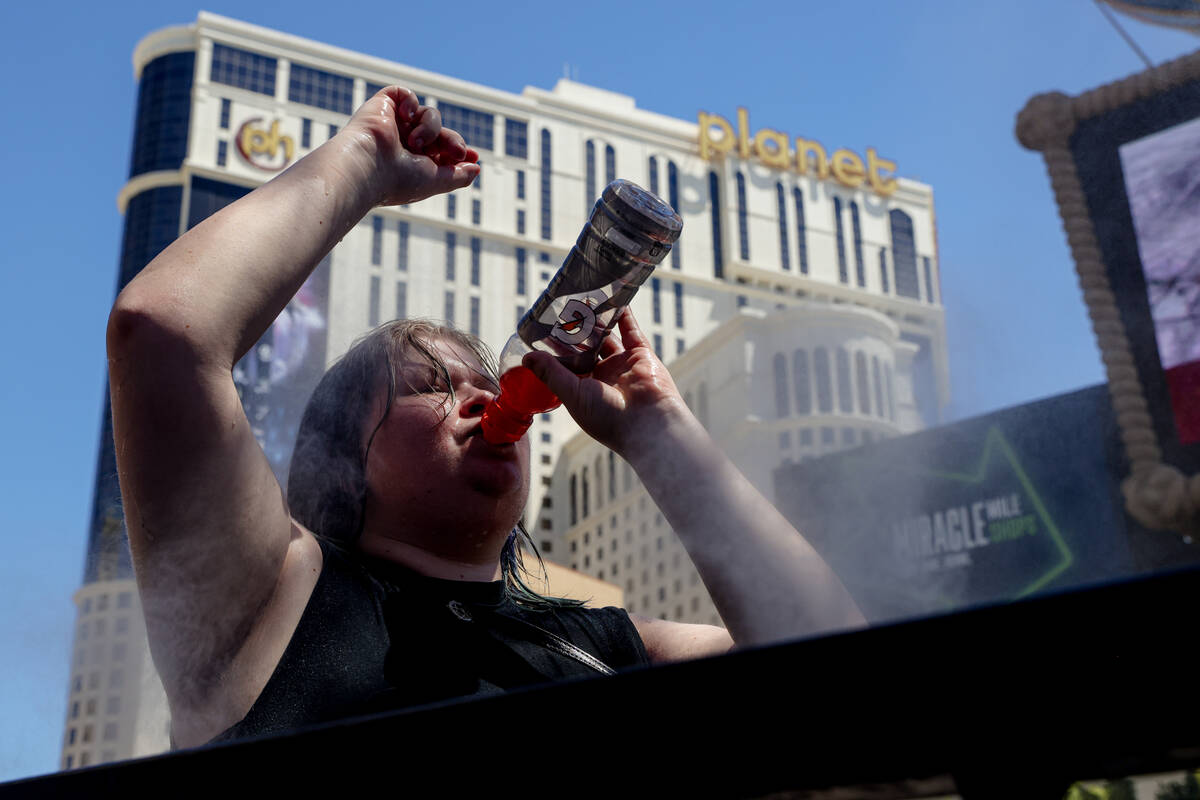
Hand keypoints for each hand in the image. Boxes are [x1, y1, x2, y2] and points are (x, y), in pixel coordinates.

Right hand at [341, 86, 480, 205]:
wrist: (367, 167)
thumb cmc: (398, 180)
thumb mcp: (437, 181)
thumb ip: (459, 175)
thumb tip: (477, 168)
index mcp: (413, 164)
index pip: (443, 152)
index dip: (459, 151)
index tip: (473, 156)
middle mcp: (403, 144)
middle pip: (441, 133)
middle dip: (452, 141)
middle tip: (457, 151)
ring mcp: (393, 124)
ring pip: (429, 115)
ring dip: (432, 129)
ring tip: (416, 143)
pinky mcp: (383, 106)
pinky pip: (405, 94)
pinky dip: (411, 102)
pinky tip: (406, 115)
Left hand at [522, 311, 692, 457]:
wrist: (648, 422)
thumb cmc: (608, 417)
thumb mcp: (572, 394)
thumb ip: (551, 374)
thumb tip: (526, 358)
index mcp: (586, 390)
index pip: (568, 366)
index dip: (557, 351)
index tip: (544, 333)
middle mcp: (604, 377)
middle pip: (587, 349)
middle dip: (576, 333)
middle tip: (563, 312)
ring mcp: (623, 365)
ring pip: (608, 337)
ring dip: (597, 321)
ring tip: (584, 301)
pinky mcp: (641, 356)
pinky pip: (631, 331)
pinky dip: (623, 315)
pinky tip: (613, 300)